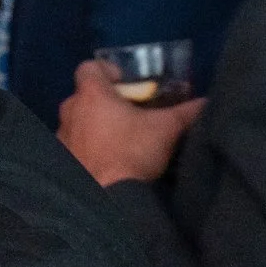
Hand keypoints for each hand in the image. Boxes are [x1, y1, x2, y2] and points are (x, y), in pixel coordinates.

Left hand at [57, 60, 204, 185]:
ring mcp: (61, 137)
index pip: (89, 67)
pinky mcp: (60, 162)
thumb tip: (205, 103)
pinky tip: (107, 162)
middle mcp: (70, 111)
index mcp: (91, 94)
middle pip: (85, 96)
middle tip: (130, 115)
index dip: (108, 71)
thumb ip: (186, 112)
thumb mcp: (166, 129)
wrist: (105, 199)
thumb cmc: (132, 153)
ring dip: (95, 127)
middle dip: (106, 102)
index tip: (127, 85)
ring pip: (78, 123)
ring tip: (120, 141)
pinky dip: (87, 150)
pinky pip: (73, 147)